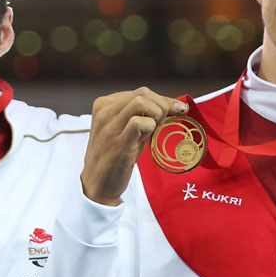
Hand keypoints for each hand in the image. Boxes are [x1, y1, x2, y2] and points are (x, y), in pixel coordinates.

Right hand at [82, 88, 186, 205]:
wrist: (98, 183)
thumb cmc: (115, 156)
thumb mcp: (125, 130)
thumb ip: (141, 115)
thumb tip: (172, 106)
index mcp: (105, 105)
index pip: (140, 92)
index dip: (163, 99)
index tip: (177, 109)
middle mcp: (104, 111)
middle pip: (143, 93)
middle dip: (162, 106)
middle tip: (164, 123)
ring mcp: (110, 126)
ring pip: (141, 102)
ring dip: (157, 114)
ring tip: (154, 129)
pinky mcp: (118, 141)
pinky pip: (140, 122)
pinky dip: (151, 128)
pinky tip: (147, 138)